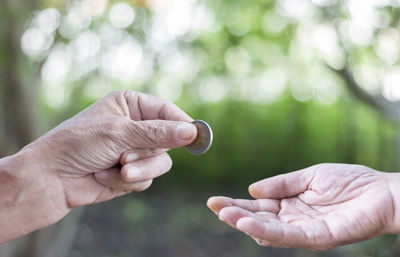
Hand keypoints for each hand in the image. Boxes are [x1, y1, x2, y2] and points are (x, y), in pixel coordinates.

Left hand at [0, 90, 196, 242]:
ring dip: (139, 169)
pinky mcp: (130, 173)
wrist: (51, 178)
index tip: (195, 137)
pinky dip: (129, 181)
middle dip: (148, 152)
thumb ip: (157, 133)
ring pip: (161, 162)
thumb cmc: (78, 144)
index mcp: (130, 105)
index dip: (182, 124)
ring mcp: (133, 151)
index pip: (167, 110)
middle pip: (168, 140)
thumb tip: (191, 131)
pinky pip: (148, 179)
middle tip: (127, 157)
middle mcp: (135, 126)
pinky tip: (105, 176)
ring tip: (118, 168)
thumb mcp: (119, 132)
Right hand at [207, 164, 399, 250]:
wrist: (382, 191)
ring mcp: (304, 230)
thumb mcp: (309, 176)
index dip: (236, 204)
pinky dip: (266, 232)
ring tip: (226, 215)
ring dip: (246, 223)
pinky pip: (288, 237)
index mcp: (290, 204)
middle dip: (235, 214)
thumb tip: (252, 188)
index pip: (257, 206)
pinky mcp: (318, 238)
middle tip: (214, 207)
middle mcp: (293, 220)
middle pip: (258, 220)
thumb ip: (282, 183)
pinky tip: (248, 224)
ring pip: (269, 231)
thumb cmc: (350, 182)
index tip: (214, 201)